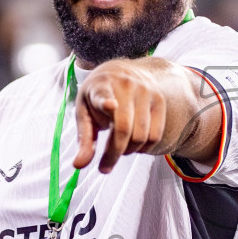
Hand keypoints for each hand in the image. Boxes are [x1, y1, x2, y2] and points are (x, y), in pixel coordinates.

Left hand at [74, 59, 204, 173]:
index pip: (104, 95)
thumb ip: (84, 139)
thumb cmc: (97, 97)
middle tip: (104, 166)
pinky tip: (134, 145)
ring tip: (119, 149)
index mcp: (101, 86)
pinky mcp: (159, 100)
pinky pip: (155, 135)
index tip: (109, 105)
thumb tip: (78, 166)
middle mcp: (125, 86)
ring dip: (128, 151)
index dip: (106, 102)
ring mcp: (145, 92)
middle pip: (123, 129)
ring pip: (141, 136)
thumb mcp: (85, 113)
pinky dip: (144, 148)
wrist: (121, 72)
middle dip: (113, 154)